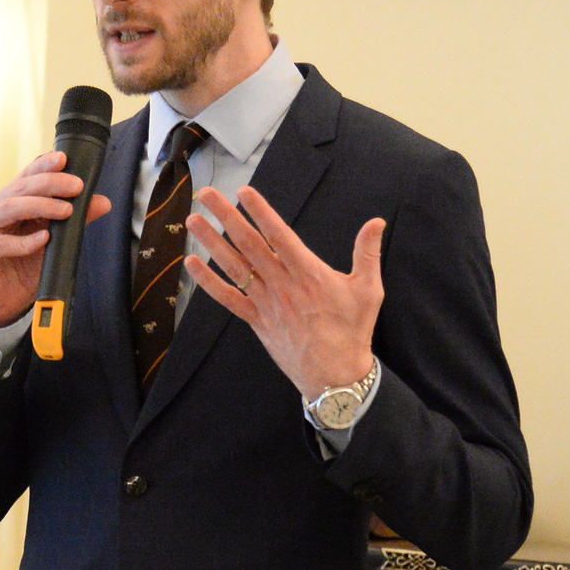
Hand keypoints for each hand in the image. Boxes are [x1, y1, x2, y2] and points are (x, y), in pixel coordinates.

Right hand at [0, 151, 111, 329]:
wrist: (5, 303)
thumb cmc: (25, 268)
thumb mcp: (55, 243)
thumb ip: (74, 221)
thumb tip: (103, 203)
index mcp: (9, 200)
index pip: (26, 176)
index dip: (44, 166)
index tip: (65, 159)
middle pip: (20, 188)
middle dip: (50, 184)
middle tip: (76, 186)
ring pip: (9, 208)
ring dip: (40, 206)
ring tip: (66, 210)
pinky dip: (22, 241)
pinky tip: (43, 239)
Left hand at [183, 186, 383, 397]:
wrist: (335, 376)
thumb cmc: (353, 331)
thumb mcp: (369, 290)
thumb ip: (367, 253)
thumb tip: (376, 222)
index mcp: (309, 274)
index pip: (280, 235)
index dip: (261, 212)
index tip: (244, 192)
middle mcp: (283, 286)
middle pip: (250, 244)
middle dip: (227, 217)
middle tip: (207, 194)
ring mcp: (267, 304)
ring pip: (234, 267)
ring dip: (212, 242)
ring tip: (193, 221)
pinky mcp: (258, 321)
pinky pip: (229, 299)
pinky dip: (208, 282)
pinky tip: (192, 265)